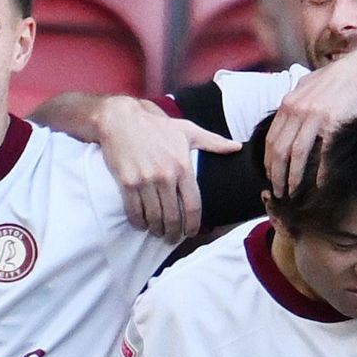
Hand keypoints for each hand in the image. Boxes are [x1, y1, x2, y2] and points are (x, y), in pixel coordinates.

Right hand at [97, 96, 242, 241]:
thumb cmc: (156, 126)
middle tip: (172, 237)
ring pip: (154, 217)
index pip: (193, 205)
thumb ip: (213, 142)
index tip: (191, 232)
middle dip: (173, 233)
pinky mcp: (127, 182)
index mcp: (183, 166)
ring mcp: (145, 180)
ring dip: (156, 230)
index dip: (193, 224)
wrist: (120, 119)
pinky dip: (139, 222)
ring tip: (158, 232)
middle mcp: (165, 176)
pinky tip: (142, 224)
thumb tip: (236, 147)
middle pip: (173, 217)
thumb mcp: (187, 130)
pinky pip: (134, 211)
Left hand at [265, 48, 356, 195]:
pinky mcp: (333, 122)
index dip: (269, 162)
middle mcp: (297, 110)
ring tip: (293, 191)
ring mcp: (314, 116)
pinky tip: (319, 184)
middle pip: (280, 150)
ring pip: (297, 154)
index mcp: (289, 103)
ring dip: (294, 177)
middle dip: (277, 175)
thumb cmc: (338, 78)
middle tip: (279, 192)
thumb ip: (296, 101)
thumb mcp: (309, 85)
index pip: (271, 139)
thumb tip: (286, 114)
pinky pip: (322, 152)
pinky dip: (320, 171)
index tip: (270, 177)